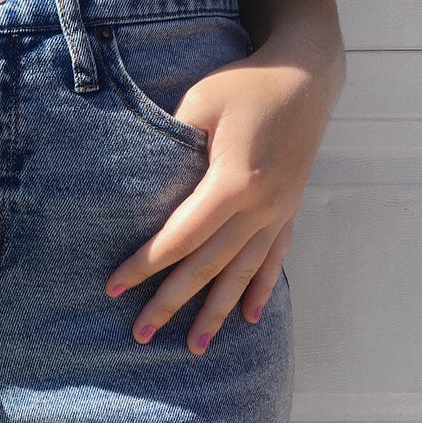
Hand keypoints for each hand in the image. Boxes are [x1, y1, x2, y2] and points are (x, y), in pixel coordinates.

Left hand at [103, 46, 342, 353]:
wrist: (308, 76)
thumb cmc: (247, 84)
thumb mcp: (200, 103)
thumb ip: (171, 143)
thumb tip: (140, 183)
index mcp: (233, 185)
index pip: (179, 238)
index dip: (144, 266)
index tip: (113, 287)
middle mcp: (260, 209)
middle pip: (207, 267)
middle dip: (171, 302)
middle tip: (140, 333)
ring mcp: (278, 213)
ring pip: (241, 274)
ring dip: (216, 312)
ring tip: (193, 346)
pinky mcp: (288, 210)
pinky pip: (273, 259)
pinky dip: (259, 289)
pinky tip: (249, 317)